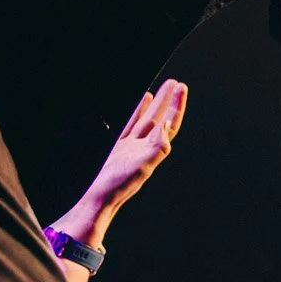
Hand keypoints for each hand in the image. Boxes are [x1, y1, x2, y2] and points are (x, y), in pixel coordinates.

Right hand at [54, 79, 188, 257]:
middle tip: (175, 83)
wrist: (99, 198)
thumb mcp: (142, 166)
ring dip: (155, 105)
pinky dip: (137, 112)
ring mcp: (132, 147)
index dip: (176, 107)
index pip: (170, 123)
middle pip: (161, 118)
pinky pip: (131, 124)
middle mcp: (145, 147)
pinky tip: (140, 104)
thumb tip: (165, 124)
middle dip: (169, 101)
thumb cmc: (119, 185)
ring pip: (146, 119)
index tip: (181, 89)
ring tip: (161, 90)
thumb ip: (157, 146)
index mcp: (154, 150)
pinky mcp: (119, 148)